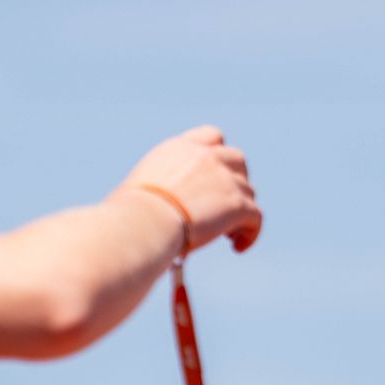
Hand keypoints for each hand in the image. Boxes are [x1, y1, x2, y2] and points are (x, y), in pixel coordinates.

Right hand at [115, 125, 262, 253]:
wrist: (142, 222)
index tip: (216, 175)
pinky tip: (238, 247)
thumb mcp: (140, 190)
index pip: (212, 137)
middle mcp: (205, 157)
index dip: (219, 155)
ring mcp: (224, 179)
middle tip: (226, 206)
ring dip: (242, 212)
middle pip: (237, 160)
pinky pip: (256, 217)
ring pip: (248, 192)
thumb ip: (159, 191)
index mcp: (180, 149)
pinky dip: (251, 232)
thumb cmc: (128, 215)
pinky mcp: (237, 204)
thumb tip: (157, 212)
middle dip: (236, 180)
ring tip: (228, 235)